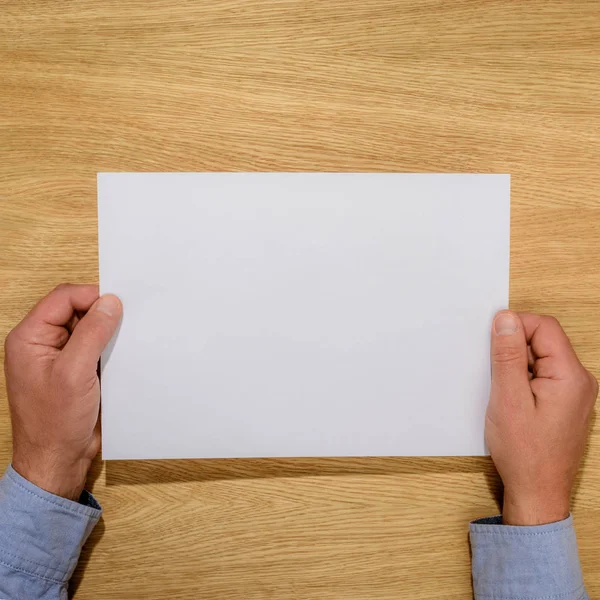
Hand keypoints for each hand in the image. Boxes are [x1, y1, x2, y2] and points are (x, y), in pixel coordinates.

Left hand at [4, 284, 121, 500]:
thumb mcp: (74, 373)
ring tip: (127, 340)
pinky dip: (111, 349)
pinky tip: (124, 356)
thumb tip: (111, 302)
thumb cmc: (55, 423)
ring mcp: (61, 358)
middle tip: (127, 322)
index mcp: (30, 338)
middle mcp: (43, 344)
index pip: (64, 298)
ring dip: (109, 334)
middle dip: (103, 315)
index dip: (92, 296)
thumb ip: (92, 333)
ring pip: (89, 330)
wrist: (59, 461)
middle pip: (77, 310)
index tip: (119, 305)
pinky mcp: (77, 372)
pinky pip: (96, 348)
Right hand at [486, 311, 597, 525]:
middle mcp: (579, 381)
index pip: (544, 327)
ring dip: (516, 366)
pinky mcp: (564, 402)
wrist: (537, 492)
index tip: (492, 340)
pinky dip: (522, 379)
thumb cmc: (525, 453)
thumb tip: (505, 319)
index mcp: (570, 376)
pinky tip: (511, 399)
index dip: (515, 326)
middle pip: (543, 341)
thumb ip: (507, 356)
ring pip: (540, 358)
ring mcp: (573, 392)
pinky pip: (541, 375)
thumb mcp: (508, 399)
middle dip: (514, 349)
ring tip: (504, 392)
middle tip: (495, 373)